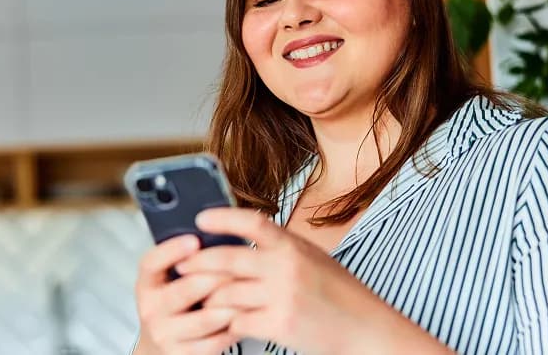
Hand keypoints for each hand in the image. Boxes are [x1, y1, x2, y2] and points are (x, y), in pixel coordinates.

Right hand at [133, 234, 239, 354]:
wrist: (162, 348)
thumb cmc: (175, 304)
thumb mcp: (170, 280)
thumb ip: (187, 260)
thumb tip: (218, 231)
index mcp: (146, 283)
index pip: (151, 262)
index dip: (172, 250)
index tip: (195, 239)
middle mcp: (150, 308)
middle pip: (186, 288)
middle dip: (218, 276)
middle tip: (242, 266)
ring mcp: (164, 334)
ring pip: (206, 317)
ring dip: (232, 304)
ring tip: (251, 291)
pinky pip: (216, 340)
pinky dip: (235, 328)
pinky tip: (246, 316)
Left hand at [175, 208, 452, 354]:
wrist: (367, 330)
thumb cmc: (339, 293)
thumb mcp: (313, 258)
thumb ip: (279, 249)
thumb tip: (239, 240)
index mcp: (293, 245)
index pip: (252, 222)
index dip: (222, 218)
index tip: (200, 219)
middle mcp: (286, 266)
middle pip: (226, 259)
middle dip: (197, 263)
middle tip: (181, 265)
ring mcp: (282, 296)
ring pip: (226, 293)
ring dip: (207, 297)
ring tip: (196, 297)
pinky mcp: (279, 325)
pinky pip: (237, 321)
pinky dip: (225, 323)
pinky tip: (220, 323)